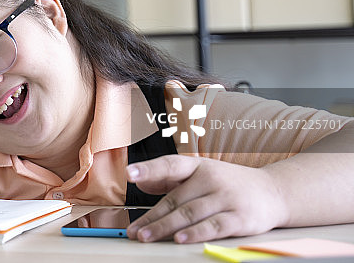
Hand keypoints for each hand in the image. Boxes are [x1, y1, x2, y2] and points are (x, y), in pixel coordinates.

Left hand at [125, 155, 288, 243]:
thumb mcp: (201, 174)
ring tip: (147, 237)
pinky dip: (195, 233)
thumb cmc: (229, 184)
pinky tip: (180, 239)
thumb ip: (171, 179)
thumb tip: (141, 183)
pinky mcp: (240, 217)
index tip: (129, 174)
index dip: (149, 169)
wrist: (274, 192)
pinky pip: (213, 227)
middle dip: (152, 217)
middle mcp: (211, 179)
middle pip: (175, 199)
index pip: (170, 165)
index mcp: (198, 166)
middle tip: (134, 231)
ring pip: (189, 213)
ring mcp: (226, 198)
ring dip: (165, 227)